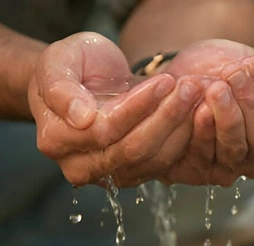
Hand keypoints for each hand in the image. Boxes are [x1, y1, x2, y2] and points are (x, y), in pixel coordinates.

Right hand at [28, 32, 205, 186]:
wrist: (82, 79)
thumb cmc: (70, 65)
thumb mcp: (56, 61)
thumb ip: (61, 87)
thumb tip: (80, 118)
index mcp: (55, 140)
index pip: (105, 130)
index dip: (138, 106)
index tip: (165, 80)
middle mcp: (78, 166)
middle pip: (133, 149)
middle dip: (167, 116)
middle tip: (191, 87)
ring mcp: (107, 176)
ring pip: (152, 158)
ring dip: (180, 127)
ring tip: (197, 95)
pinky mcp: (133, 175)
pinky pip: (164, 163)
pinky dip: (184, 138)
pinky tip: (197, 113)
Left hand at [160, 39, 253, 186]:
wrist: (188, 75)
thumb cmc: (229, 72)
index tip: (253, 65)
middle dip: (251, 105)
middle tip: (234, 75)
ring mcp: (230, 167)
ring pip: (234, 149)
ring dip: (227, 118)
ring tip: (216, 88)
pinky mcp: (200, 171)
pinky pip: (203, 155)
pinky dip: (202, 131)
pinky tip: (199, 108)